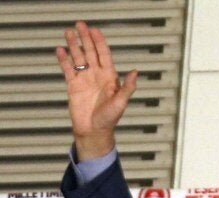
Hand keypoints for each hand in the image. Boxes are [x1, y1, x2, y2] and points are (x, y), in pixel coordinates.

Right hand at [56, 21, 136, 160]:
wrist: (94, 131)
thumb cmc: (110, 118)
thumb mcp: (121, 102)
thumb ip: (128, 87)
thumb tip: (136, 71)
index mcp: (110, 77)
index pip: (105, 55)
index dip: (100, 42)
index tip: (95, 30)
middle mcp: (97, 75)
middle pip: (91, 52)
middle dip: (86, 38)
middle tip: (80, 24)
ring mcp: (85, 79)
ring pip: (79, 58)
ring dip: (74, 45)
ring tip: (68, 32)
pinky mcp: (73, 86)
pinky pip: (68, 70)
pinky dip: (64, 60)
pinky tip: (60, 50)